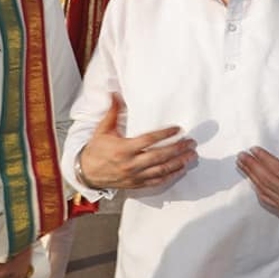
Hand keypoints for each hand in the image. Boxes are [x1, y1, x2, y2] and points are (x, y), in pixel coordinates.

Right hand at [79, 93, 197, 189]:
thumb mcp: (103, 129)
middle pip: (159, 156)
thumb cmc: (96, 150)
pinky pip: (157, 181)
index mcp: (123, 149)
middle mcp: (130, 164)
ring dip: (178, 163)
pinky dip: (170, 176)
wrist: (87, 173)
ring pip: (161, 170)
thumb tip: (116, 93)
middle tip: (191, 143)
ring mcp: (135, 176)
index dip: (164, 134)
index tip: (178, 129)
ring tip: (191, 155)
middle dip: (178, 149)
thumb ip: (113, 112)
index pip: (149, 140)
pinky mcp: (137, 184)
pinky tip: (180, 169)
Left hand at [236, 128, 278, 215]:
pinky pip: (266, 198)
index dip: (264, 159)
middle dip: (252, 166)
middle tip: (242, 156)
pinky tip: (251, 178)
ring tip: (242, 164)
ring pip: (264, 188)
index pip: (277, 169)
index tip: (254, 150)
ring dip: (251, 175)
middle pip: (267, 179)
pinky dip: (257, 187)